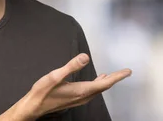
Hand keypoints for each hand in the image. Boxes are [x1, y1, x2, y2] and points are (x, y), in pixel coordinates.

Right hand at [0, 53, 130, 120]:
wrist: (34, 106)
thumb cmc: (43, 91)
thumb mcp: (55, 75)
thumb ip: (71, 66)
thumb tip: (86, 57)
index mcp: (81, 90)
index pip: (104, 84)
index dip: (117, 77)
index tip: (128, 72)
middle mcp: (82, 96)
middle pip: (104, 88)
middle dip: (115, 79)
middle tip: (125, 72)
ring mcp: (78, 99)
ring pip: (97, 91)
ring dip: (106, 83)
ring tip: (112, 76)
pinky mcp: (74, 99)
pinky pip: (91, 92)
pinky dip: (97, 86)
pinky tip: (95, 81)